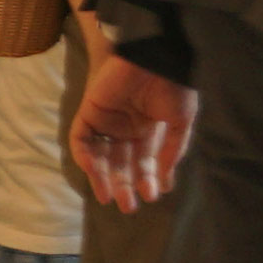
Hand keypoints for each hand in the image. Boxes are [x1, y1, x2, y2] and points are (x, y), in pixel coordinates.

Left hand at [70, 55, 201, 213]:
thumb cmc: (173, 85)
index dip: (147, 179)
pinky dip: (86, 158)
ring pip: (100, 157)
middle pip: (120, 164)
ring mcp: (106, 121)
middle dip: (124, 185)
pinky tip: (96, 173)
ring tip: (111, 198)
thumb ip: (172, 150)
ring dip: (103, 178)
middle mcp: (126, 128)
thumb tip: (167, 183)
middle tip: (129, 206)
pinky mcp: (89, 112)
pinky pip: (81, 140)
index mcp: (148, 128)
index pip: (144, 161)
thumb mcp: (181, 121)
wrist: (156, 56)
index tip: (153, 196)